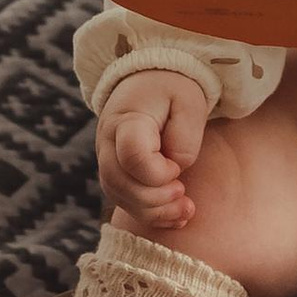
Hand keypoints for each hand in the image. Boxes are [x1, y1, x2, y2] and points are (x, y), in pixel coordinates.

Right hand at [96, 70, 210, 231]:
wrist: (151, 80)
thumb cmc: (174, 91)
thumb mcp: (190, 104)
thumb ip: (185, 140)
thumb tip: (174, 171)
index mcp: (126, 120)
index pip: (133, 158)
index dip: (159, 173)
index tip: (177, 168)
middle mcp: (107, 142)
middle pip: (120, 183)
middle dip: (156, 199)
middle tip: (183, 192)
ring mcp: (106, 159)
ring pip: (120, 197)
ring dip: (154, 212)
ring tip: (185, 209)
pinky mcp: (114, 172)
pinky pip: (124, 201)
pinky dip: (150, 214)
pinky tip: (175, 216)